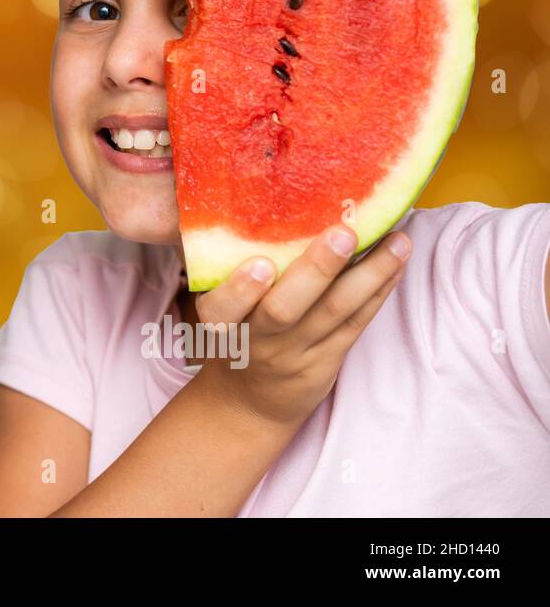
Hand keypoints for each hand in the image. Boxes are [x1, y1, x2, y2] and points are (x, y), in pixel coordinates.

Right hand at [192, 222, 410, 427]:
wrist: (247, 404)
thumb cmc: (232, 337)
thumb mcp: (216, 313)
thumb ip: (228, 275)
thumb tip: (265, 210)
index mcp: (220, 323)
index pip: (222, 309)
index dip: (240, 289)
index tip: (260, 263)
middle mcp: (257, 341)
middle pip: (285, 309)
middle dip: (316, 270)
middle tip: (343, 233)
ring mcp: (295, 354)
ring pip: (334, 313)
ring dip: (369, 273)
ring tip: (397, 241)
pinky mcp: (326, 362)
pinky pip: (355, 324)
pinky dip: (377, 291)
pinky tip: (396, 262)